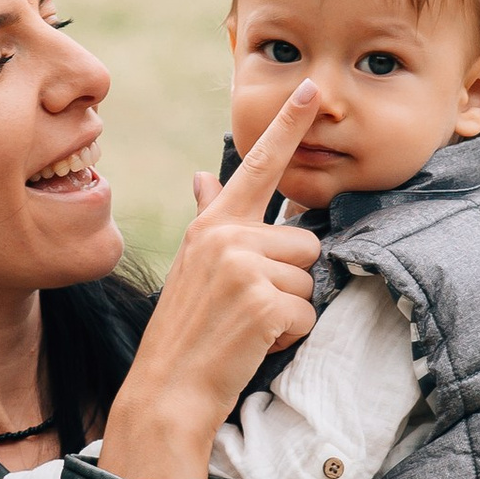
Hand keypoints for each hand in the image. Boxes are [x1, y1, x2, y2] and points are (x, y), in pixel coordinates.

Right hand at [93, 84, 326, 478]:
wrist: (166, 391)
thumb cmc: (186, 330)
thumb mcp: (193, 265)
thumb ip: (208, 217)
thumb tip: (203, 175)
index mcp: (213, 224)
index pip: (258, 165)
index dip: (289, 125)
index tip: (313, 88)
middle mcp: (226, 236)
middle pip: (305, 243)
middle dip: (290, 283)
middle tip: (246, 310)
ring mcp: (243, 267)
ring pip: (311, 281)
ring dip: (290, 312)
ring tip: (247, 327)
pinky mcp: (262, 302)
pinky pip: (308, 314)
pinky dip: (289, 337)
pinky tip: (252, 345)